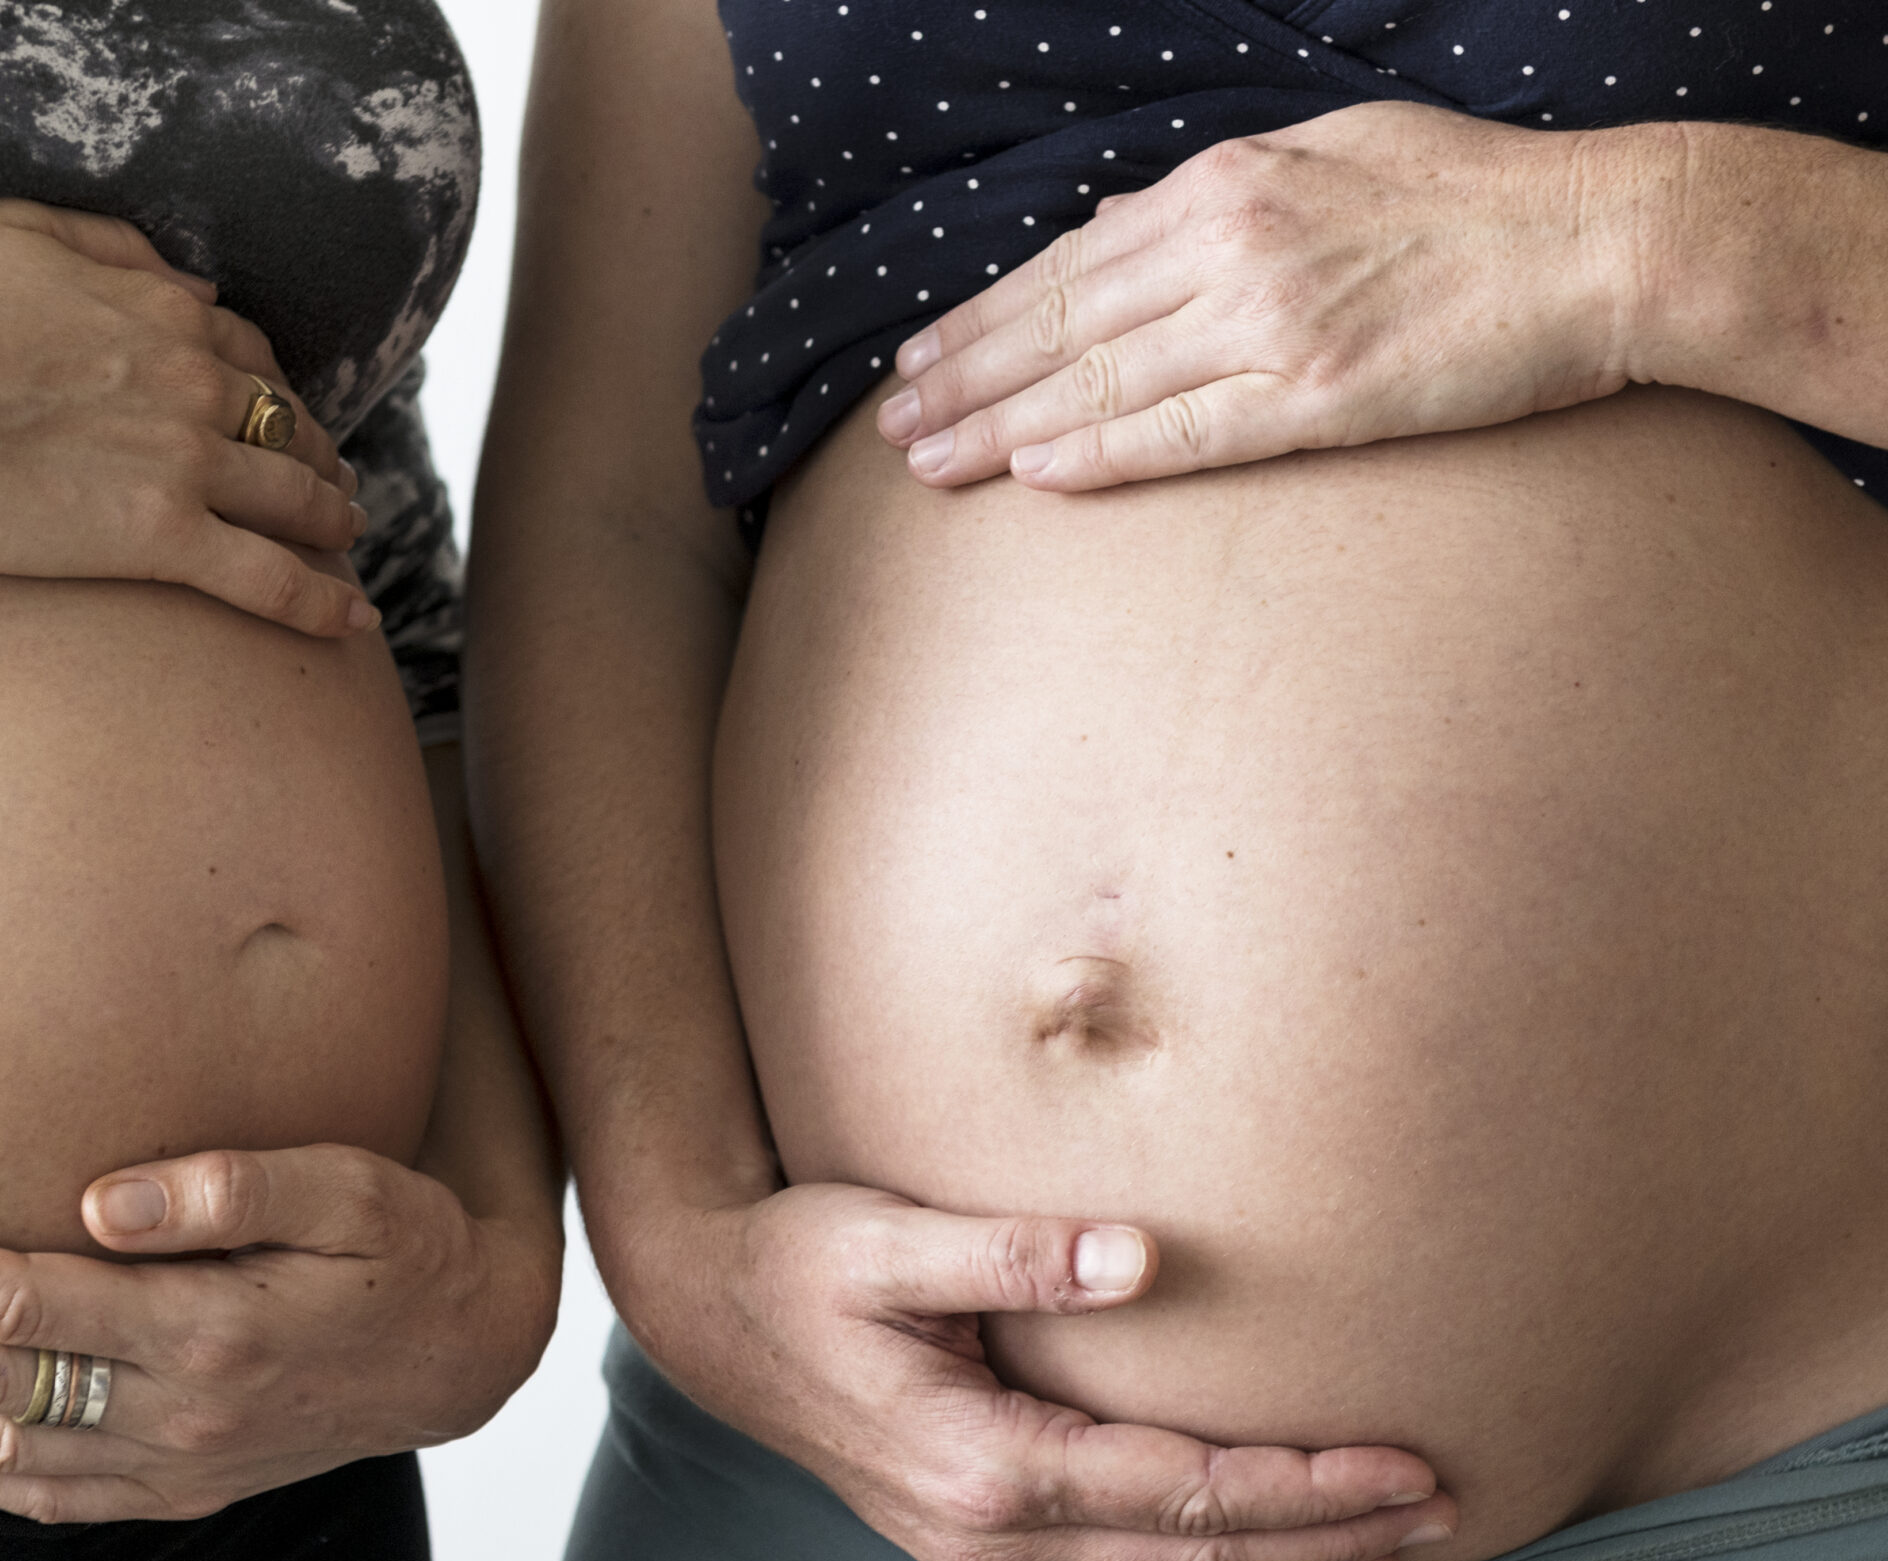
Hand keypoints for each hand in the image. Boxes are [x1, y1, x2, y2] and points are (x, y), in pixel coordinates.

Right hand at [0, 197, 375, 634]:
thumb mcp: (10, 230)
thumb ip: (113, 247)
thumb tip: (196, 283)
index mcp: (161, 311)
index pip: (249, 353)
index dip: (272, 385)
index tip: (278, 411)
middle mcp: (193, 383)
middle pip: (288, 424)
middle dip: (319, 453)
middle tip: (332, 481)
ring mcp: (185, 463)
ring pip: (296, 498)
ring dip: (334, 518)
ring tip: (348, 538)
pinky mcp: (161, 539)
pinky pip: (269, 578)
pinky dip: (321, 601)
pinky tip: (353, 620)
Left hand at [0, 1144, 560, 1523]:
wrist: (467, 1352)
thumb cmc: (405, 1245)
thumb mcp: (349, 1186)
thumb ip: (232, 1184)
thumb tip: (105, 1195)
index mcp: (209, 1330)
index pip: (22, 1306)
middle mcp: (178, 1413)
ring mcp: (174, 1463)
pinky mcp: (180, 1487)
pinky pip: (48, 1495)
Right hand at [611, 1182, 1454, 1560]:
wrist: (709, 1314)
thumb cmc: (797, 1261)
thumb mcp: (890, 1239)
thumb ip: (1015, 1251)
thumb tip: (1141, 1254)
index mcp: (984, 1463)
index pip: (1186, 1492)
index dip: (1306, 1484)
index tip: (1407, 1462)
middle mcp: (988, 1535)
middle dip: (1329, 1539)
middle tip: (1446, 1510)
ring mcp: (979, 1556)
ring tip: (1392, 1558)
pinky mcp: (974, 1547)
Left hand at [876, 102, 1649, 491]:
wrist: (1600, 241)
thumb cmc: (1475, 195)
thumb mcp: (1334, 153)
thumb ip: (1226, 190)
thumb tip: (1126, 217)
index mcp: (1227, 184)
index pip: (1070, 262)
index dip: (985, 314)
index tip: (923, 356)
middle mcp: (1229, 247)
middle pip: (1061, 323)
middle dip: (964, 376)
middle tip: (892, 423)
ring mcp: (1270, 323)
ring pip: (1099, 381)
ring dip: (1001, 426)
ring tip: (929, 463)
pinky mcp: (1318, 396)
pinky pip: (1183, 433)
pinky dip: (1100, 452)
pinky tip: (1035, 474)